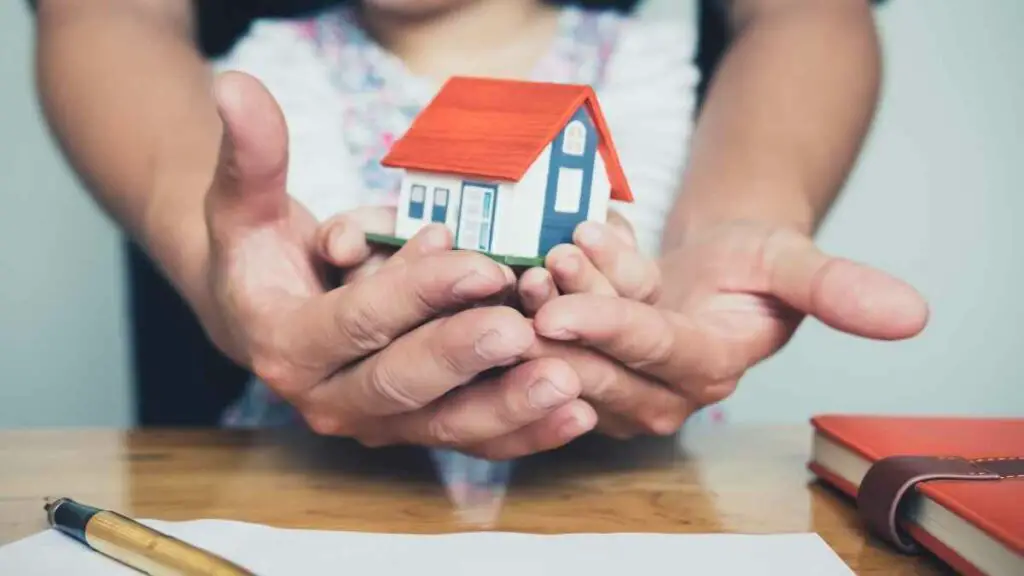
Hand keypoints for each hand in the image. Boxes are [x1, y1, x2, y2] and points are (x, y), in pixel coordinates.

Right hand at [202, 71, 591, 457]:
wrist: (264, 318)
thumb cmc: (263, 255)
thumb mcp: (246, 204)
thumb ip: (252, 154)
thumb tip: (235, 86)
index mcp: (287, 346)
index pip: (357, 321)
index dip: (420, 293)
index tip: (483, 263)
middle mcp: (330, 400)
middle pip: (404, 384)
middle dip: (468, 356)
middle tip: (527, 329)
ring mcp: (377, 423)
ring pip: (446, 424)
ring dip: (510, 408)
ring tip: (571, 384)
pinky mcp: (415, 430)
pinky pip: (472, 438)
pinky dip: (524, 432)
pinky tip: (576, 414)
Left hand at [532, 220, 929, 428]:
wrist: (723, 260)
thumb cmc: (758, 260)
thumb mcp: (795, 263)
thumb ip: (840, 288)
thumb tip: (914, 314)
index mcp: (713, 366)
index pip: (654, 354)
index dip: (606, 333)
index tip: (557, 311)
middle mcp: (664, 387)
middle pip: (598, 370)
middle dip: (561, 325)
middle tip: (536, 278)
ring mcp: (624, 378)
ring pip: (571, 353)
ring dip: (549, 306)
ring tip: (546, 258)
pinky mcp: (594, 361)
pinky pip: (559, 335)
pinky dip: (551, 295)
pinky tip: (561, 251)